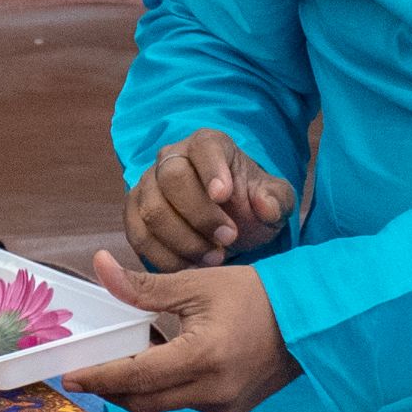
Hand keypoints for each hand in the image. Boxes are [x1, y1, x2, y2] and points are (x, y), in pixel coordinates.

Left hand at [63, 251, 300, 411]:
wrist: (312, 318)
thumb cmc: (255, 294)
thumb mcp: (196, 283)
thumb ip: (142, 286)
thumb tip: (100, 266)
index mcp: (202, 357)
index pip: (136, 376)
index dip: (99, 377)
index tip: (70, 377)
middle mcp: (213, 390)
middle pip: (144, 401)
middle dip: (112, 388)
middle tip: (88, 372)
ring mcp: (226, 405)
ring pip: (165, 404)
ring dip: (140, 387)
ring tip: (127, 359)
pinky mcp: (234, 410)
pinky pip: (187, 403)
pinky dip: (168, 388)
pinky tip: (164, 363)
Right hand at [126, 128, 297, 270]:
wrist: (228, 224)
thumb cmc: (250, 207)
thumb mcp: (275, 202)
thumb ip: (276, 200)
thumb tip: (265, 206)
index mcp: (208, 145)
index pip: (204, 148)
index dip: (211, 170)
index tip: (224, 195)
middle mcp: (171, 158)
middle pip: (171, 178)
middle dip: (199, 214)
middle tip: (228, 239)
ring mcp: (147, 185)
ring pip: (152, 210)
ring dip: (183, 241)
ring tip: (213, 258)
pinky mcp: (134, 214)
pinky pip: (138, 236)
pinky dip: (164, 257)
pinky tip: (191, 266)